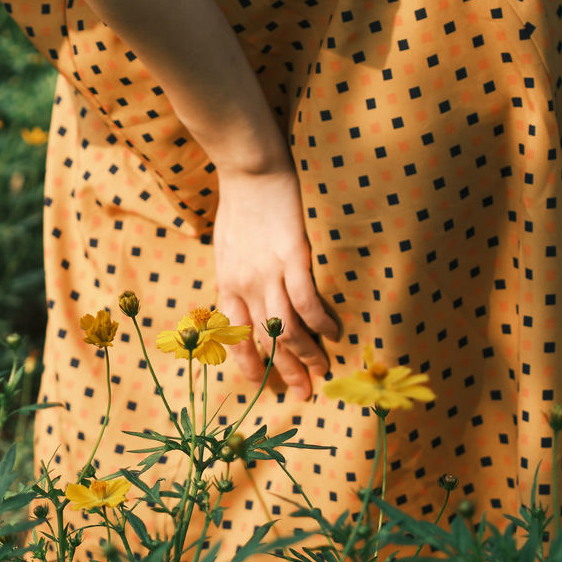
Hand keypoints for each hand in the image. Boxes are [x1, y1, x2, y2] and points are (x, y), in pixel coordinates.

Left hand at [208, 163, 338, 402]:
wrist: (249, 167)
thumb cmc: (240, 201)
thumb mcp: (226, 245)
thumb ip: (236, 273)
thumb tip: (246, 294)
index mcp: (227, 283)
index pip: (234, 335)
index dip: (247, 363)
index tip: (260, 382)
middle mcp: (244, 285)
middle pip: (264, 340)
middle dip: (283, 372)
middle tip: (302, 394)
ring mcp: (268, 272)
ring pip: (286, 329)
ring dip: (306, 355)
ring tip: (323, 370)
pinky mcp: (292, 256)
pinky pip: (307, 300)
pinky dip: (321, 322)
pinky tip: (334, 332)